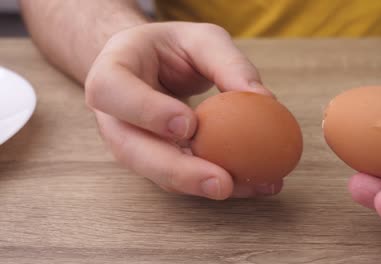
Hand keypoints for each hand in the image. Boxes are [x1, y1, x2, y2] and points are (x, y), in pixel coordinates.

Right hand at [85, 22, 279, 199]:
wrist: (150, 67)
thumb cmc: (171, 49)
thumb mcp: (201, 40)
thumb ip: (227, 63)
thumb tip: (263, 99)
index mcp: (111, 72)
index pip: (112, 91)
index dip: (146, 111)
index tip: (188, 125)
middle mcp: (113, 115)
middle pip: (131, 149)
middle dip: (177, 171)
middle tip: (221, 183)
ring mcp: (130, 143)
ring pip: (156, 173)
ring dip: (201, 185)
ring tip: (250, 187)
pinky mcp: (153, 160)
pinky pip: (179, 178)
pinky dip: (214, 182)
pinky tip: (251, 184)